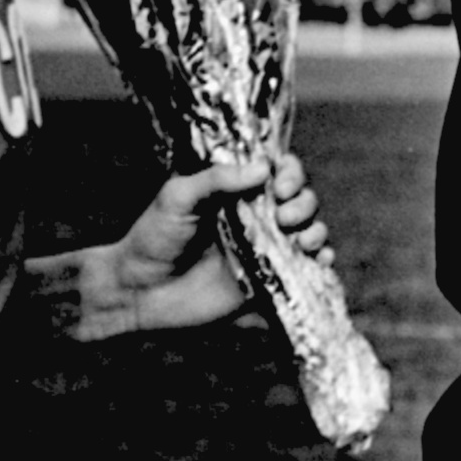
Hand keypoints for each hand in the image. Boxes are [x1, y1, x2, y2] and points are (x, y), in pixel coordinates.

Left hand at [72, 153, 331, 341]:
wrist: (138, 292)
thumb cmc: (152, 238)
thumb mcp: (177, 197)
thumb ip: (215, 179)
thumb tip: (262, 168)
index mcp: (237, 192)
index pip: (279, 172)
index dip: (290, 173)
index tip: (279, 185)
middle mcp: (257, 218)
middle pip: (302, 200)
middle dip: (303, 203)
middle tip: (281, 217)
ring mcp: (264, 250)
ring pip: (311, 231)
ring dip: (315, 230)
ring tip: (297, 240)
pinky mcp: (267, 282)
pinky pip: (306, 270)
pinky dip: (321, 262)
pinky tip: (316, 260)